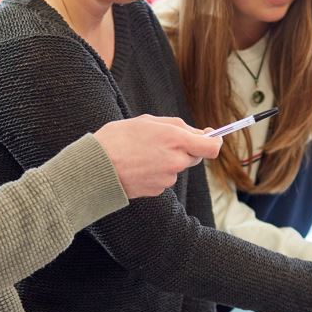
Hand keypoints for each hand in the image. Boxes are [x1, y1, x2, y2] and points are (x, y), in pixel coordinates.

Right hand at [94, 115, 220, 198]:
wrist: (97, 167)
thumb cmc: (118, 139)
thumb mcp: (148, 121)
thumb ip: (178, 126)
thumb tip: (198, 133)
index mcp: (176, 140)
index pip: (211, 147)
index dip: (214, 142)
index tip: (210, 137)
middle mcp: (176, 161)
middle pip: (194, 157)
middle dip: (184, 150)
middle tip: (161, 142)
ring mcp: (167, 178)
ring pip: (176, 168)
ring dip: (166, 161)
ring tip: (142, 154)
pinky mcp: (158, 190)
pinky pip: (164, 179)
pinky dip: (156, 172)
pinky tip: (138, 166)